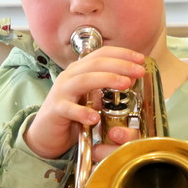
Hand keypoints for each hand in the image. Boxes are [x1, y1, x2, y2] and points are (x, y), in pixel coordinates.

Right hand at [24, 46, 144, 159]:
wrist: (46, 134)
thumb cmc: (71, 114)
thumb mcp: (92, 99)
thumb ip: (106, 89)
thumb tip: (130, 79)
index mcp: (80, 70)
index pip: (102, 54)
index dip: (122, 54)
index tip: (141, 59)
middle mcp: (70, 77)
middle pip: (96, 63)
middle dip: (121, 65)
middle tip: (139, 71)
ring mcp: (61, 92)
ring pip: (84, 80)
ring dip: (107, 80)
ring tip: (125, 84)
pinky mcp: (56, 110)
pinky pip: (69, 109)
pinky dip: (82, 112)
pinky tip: (95, 118)